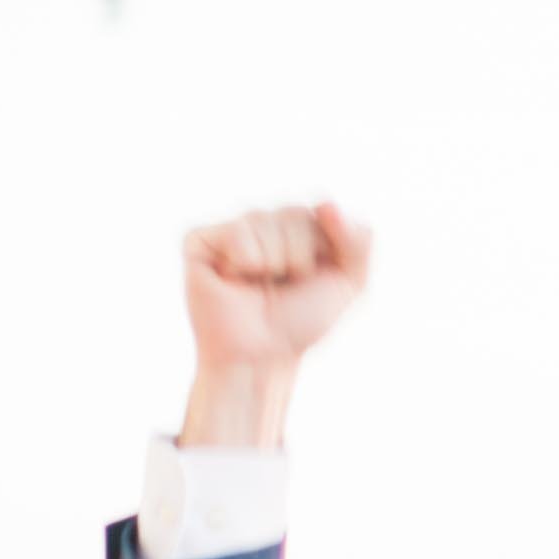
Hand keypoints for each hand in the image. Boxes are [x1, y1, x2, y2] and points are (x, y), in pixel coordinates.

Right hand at [178, 202, 372, 444]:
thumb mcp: (347, 284)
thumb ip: (358, 242)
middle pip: (296, 214)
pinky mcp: (201, 239)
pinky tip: (234, 280)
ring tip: (259, 285)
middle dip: (300, 258)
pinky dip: (245, 263)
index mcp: (297, 229)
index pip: (323, 211)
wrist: (261, 356)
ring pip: (266, 221)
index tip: (316, 279)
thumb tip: (326, 202)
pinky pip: (238, 233)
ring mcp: (232, 230)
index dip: (327, 250)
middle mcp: (264, 224)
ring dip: (273, 263)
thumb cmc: (300, 323)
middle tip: (284, 286)